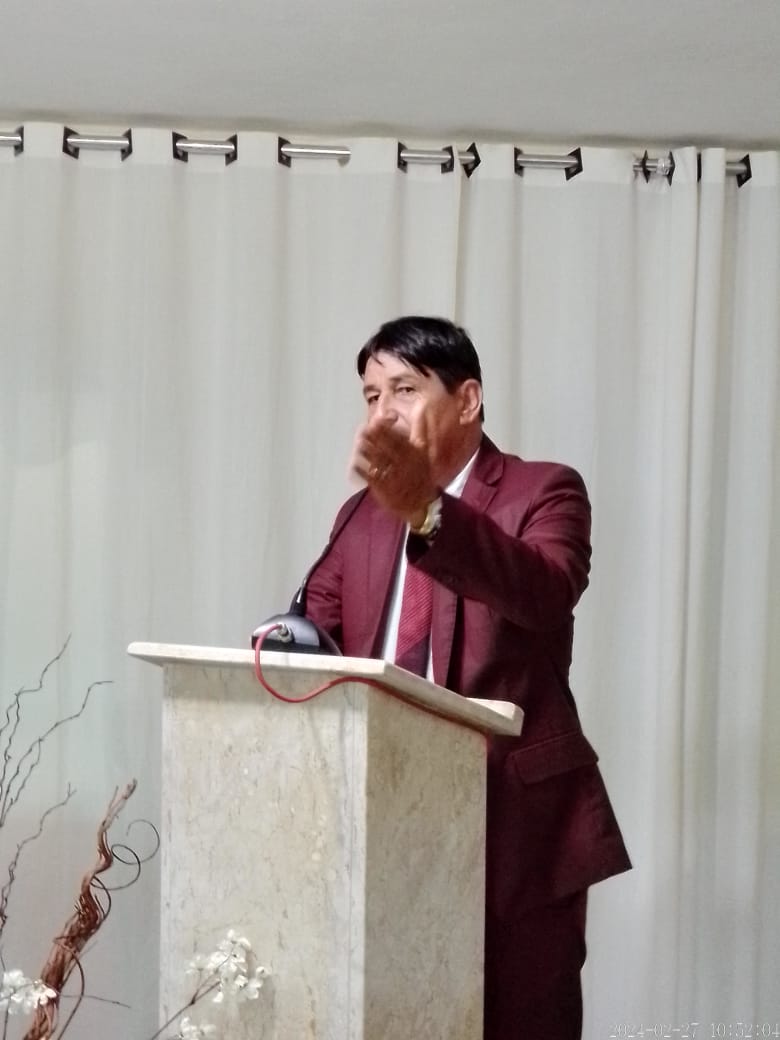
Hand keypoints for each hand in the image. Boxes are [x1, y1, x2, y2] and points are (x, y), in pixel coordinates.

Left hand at [350, 406, 437, 526]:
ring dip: (367, 452)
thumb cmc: (421, 475)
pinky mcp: (384, 490)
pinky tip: (355, 464)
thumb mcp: (424, 452)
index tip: (375, 421)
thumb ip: (420, 430)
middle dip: (374, 438)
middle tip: (363, 429)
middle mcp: (404, 465)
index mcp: (414, 455)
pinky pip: (372, 479)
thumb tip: (421, 408)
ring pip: (378, 462)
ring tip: (359, 442)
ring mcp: (393, 478)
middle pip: (386, 448)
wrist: (422, 505)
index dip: (386, 429)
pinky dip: (363, 471)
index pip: (398, 438)